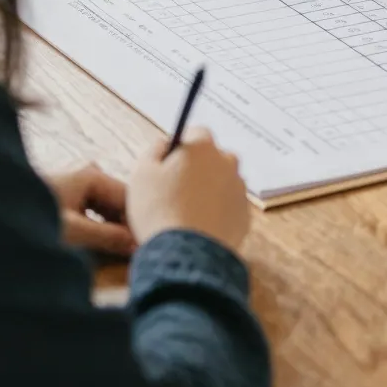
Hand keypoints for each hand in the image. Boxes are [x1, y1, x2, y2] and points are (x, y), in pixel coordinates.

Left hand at [45, 164, 135, 257]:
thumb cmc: (33, 220)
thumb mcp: (74, 232)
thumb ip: (108, 237)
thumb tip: (138, 246)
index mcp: (93, 176)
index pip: (129, 198)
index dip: (138, 223)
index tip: (143, 246)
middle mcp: (88, 174)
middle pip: (119, 201)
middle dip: (125, 226)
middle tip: (133, 252)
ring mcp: (77, 184)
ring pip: (107, 207)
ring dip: (113, 227)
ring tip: (120, 250)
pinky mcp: (67, 195)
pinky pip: (94, 210)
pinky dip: (100, 226)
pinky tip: (101, 242)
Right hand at [128, 128, 252, 253]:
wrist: (185, 254)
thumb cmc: (158, 210)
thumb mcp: (142, 173)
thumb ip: (155, 149)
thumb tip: (166, 143)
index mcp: (203, 148)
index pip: (197, 133)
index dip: (181, 147)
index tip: (169, 163)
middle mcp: (228, 163)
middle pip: (213, 158)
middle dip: (198, 168)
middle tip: (175, 190)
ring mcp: (239, 190)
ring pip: (222, 183)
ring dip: (208, 191)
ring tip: (185, 213)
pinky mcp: (245, 216)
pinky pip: (229, 207)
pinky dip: (217, 212)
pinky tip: (198, 226)